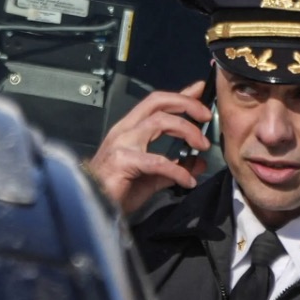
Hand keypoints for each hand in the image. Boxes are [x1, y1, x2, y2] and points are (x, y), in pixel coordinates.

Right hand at [89, 80, 213, 215]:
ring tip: (202, 146)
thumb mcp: (151, 177)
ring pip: (159, 122)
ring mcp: (122, 143)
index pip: (156, 103)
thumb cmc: (115, 192)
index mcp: (129, 130)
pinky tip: (187, 181)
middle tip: (206, 116)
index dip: (179, 95)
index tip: (199, 89)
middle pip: (158, 102)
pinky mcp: (122, 160)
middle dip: (186, 104)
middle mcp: (124, 130)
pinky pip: (158, 161)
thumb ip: (174, 168)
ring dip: (186, 130)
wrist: (92, 209)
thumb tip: (197, 163)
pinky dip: (177, 171)